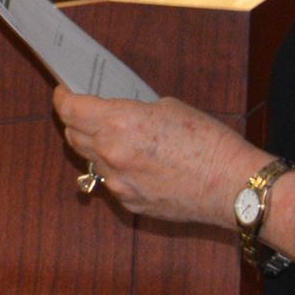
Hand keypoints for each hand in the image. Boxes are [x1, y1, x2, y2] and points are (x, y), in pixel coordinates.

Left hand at [52, 87, 264, 229]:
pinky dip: (115, 169)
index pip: (70, 110)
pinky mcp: (129, 202)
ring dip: (95, 146)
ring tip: (115, 136)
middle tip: (85, 111)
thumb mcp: (167, 108)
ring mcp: (118, 183)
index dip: (63, 98)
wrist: (231, 185)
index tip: (64, 91)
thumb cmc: (207, 141)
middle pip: (73, 135)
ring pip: (89, 160)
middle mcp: (111, 154)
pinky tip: (137, 162)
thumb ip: (133, 111)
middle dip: (75, 121)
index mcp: (119, 123)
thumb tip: (117, 114)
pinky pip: (110, 181)